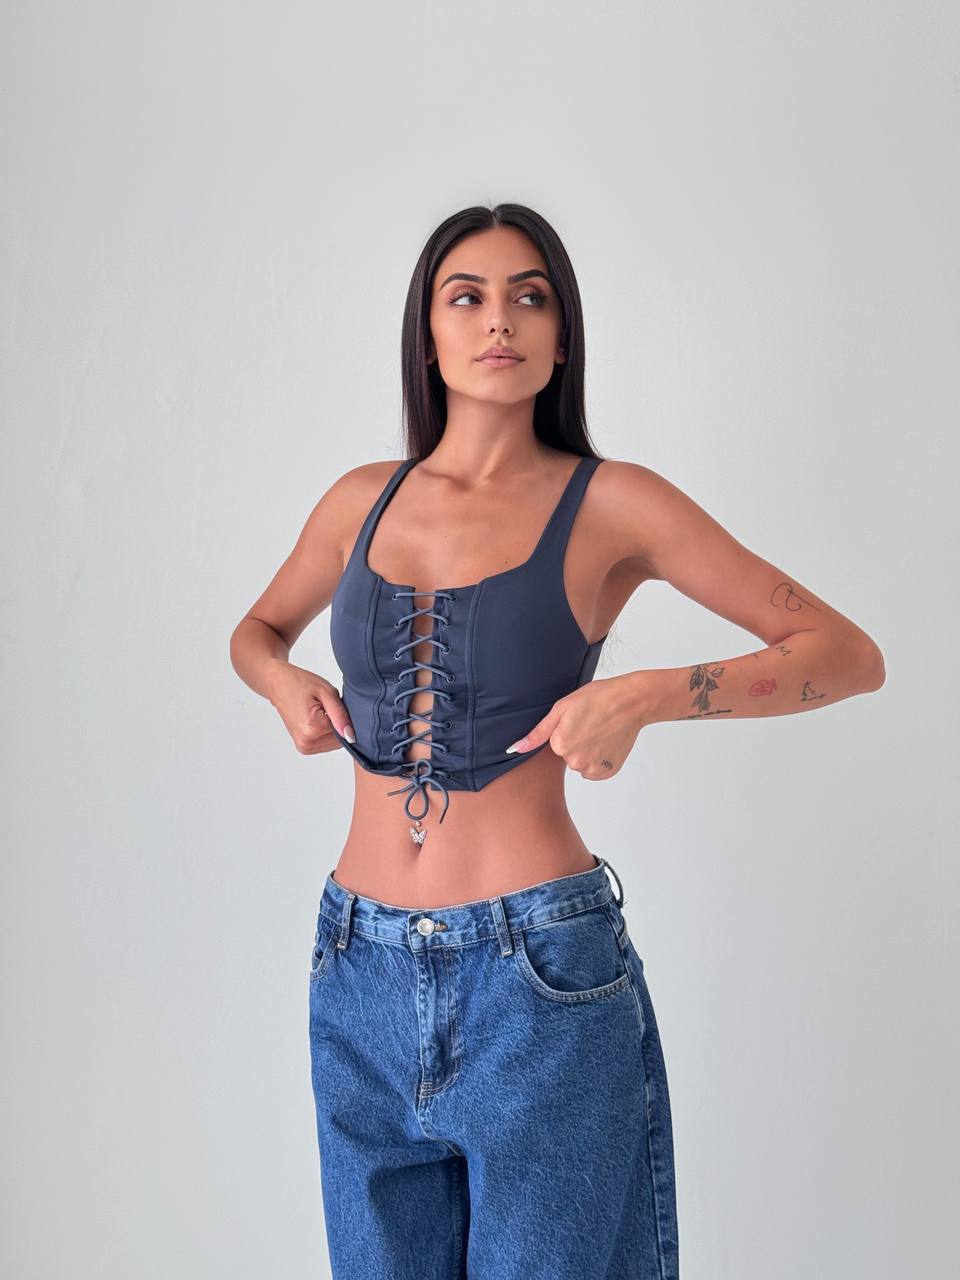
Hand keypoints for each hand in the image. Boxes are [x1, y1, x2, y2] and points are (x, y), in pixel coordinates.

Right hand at [267, 661, 355, 755]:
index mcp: (312, 729)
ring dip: (333, 730)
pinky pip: (326, 743)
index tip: (334, 706)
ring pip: (334, 744)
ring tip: (320, 712)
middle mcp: (306, 742)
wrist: (278, 685)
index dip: (346, 718)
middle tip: (326, 707)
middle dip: (340, 725)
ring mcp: (304, 747)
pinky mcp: (303, 748)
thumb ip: (341, 715)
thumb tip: (351, 736)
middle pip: (340, 741)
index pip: (346, 733)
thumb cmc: (301, 684)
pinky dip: (327, 733)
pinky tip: (318, 720)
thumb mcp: (327, 692)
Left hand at [504, 674, 657, 779]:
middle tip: (589, 724)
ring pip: (581, 764)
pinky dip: (600, 758)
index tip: (576, 720)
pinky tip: (607, 741)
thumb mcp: (561, 709)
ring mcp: (593, 768)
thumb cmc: (597, 698)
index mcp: (560, 745)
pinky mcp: (608, 771)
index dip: (564, 731)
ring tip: (599, 730)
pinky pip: (595, 769)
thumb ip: (537, 733)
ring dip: (588, 751)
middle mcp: (575, 761)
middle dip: (575, 742)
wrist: (630, 702)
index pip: (554, 745)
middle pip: (567, 756)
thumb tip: (514, 749)